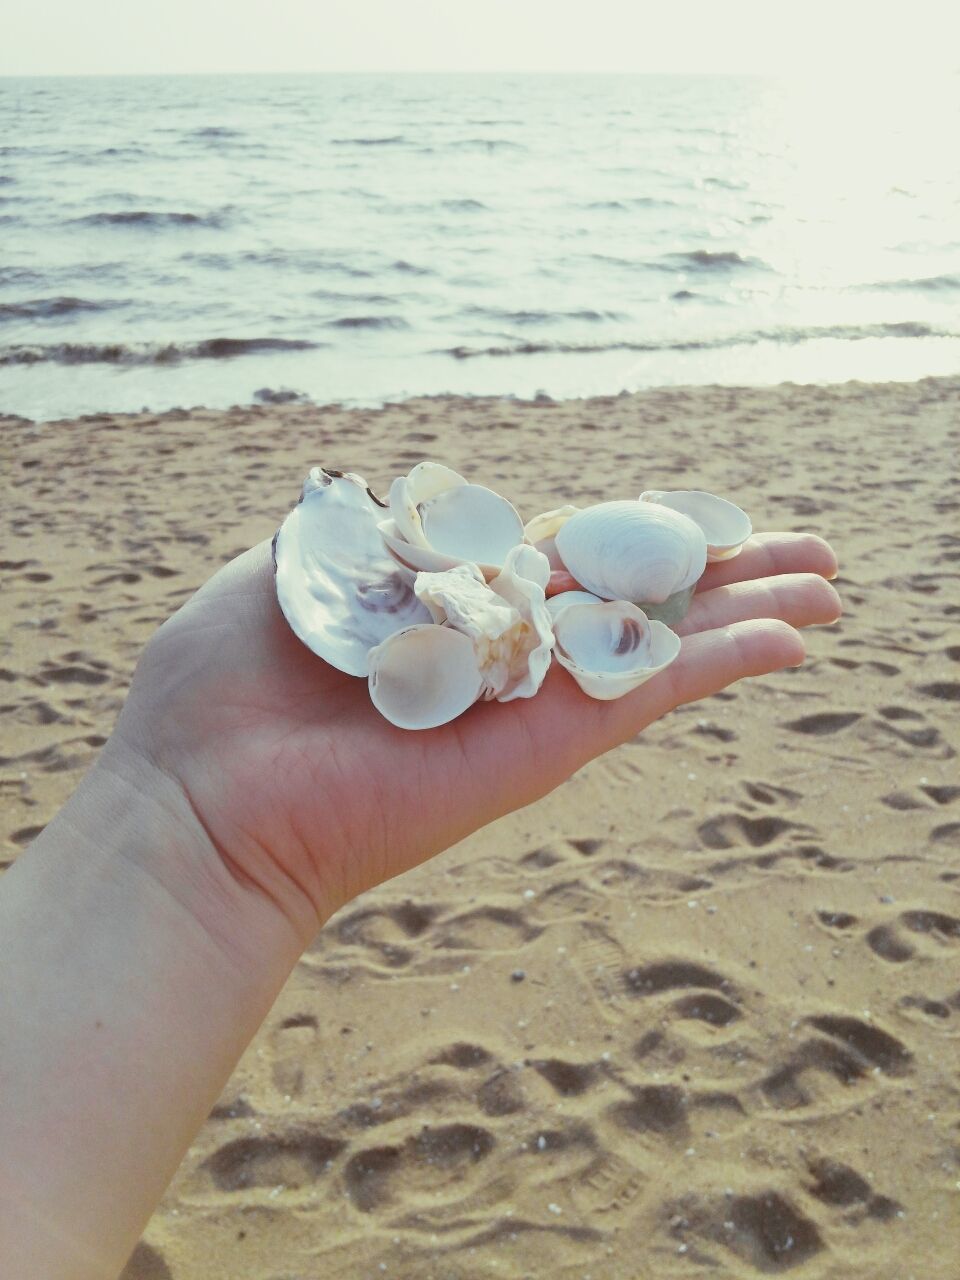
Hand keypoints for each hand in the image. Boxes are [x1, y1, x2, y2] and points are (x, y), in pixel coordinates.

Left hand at [111, 532, 839, 943]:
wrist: (205, 802)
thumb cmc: (222, 688)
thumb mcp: (293, 570)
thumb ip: (366, 535)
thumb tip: (406, 497)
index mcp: (450, 605)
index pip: (565, 556)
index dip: (636, 529)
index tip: (695, 513)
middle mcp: (505, 651)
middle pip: (636, 592)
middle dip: (721, 566)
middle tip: (803, 547)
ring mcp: (531, 698)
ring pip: (663, 637)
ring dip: (752, 607)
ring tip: (833, 586)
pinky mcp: (545, 743)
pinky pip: (650, 690)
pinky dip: (725, 660)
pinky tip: (796, 637)